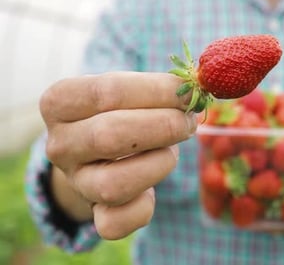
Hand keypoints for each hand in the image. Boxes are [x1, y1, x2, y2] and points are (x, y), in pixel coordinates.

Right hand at [40, 72, 196, 239]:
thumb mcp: (130, 91)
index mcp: (60, 102)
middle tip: (189, 121)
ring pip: (113, 185)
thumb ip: (158, 89)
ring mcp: (75, 182)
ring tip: (172, 151)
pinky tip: (153, 190)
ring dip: (158, 164)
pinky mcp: (93, 213)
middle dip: (163, 126)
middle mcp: (59, 144)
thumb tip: (195, 91)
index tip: (189, 92)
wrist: (98, 152)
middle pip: (109, 136)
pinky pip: (116, 223)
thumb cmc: (123, 111)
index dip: (156, 91)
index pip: (107, 92)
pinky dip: (143, 209)